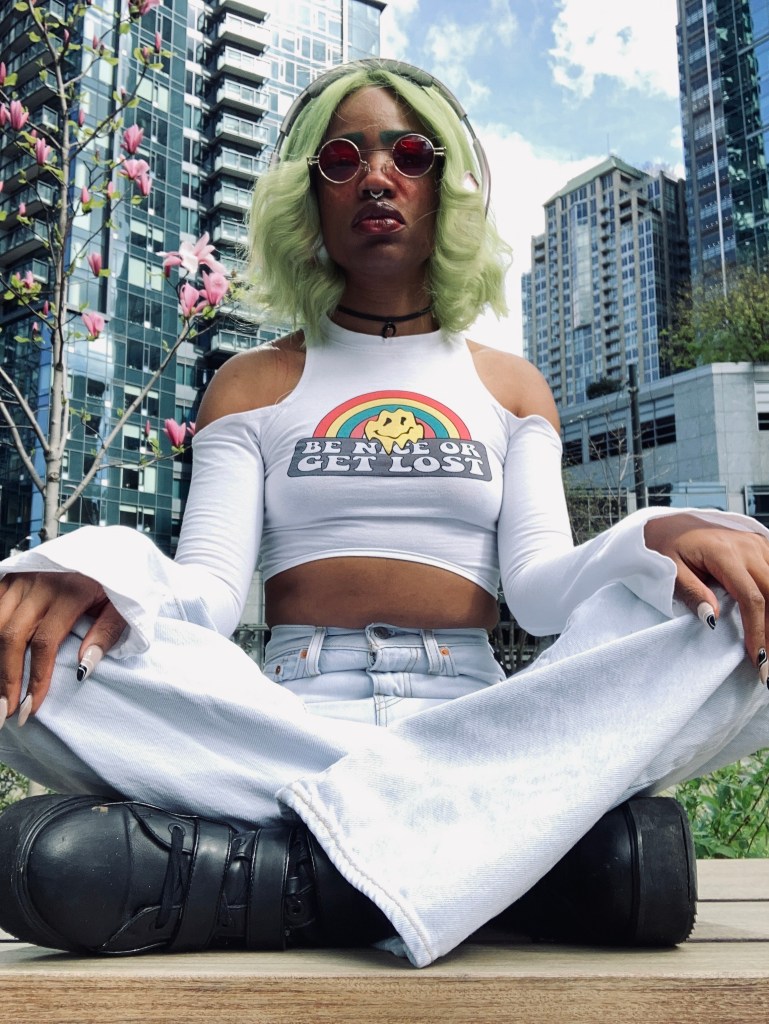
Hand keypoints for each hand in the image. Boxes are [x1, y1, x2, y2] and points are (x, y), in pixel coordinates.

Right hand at [0, 571, 126, 724]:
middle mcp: (40, 583)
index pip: (45, 642)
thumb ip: (106, 634)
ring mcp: (22, 577)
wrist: (109, 546)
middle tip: (4, 712)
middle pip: (12, 636)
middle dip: (5, 678)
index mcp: (70, 592)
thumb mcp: (124, 606)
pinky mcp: (13, 573)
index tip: (31, 708)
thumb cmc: (118, 581)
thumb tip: (84, 668)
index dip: (37, 678)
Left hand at [644, 513, 768, 682]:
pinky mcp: (761, 547)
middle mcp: (747, 547)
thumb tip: (712, 619)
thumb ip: (691, 593)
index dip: (757, 630)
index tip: (757, 660)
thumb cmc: (665, 548)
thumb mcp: (669, 570)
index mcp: (724, 553)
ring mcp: (757, 545)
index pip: (751, 598)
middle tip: (767, 664)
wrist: (669, 524)